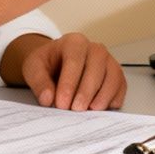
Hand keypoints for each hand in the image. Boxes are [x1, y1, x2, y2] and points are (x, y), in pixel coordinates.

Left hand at [12, 32, 126, 109]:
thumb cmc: (48, 63)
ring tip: (91, 110)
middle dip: (87, 91)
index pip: (75, 60)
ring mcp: (108, 61)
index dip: (69, 83)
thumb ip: (38, 82)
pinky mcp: (115, 74)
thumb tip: (48, 98)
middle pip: (97, 67)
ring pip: (113, 76)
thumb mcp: (33, 68)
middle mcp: (94, 49)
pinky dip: (114, 98)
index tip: (62, 103)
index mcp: (74, 42)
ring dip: (104, 95)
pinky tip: (103, 108)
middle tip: (76, 109)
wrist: (57, 62)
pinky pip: (121, 85)